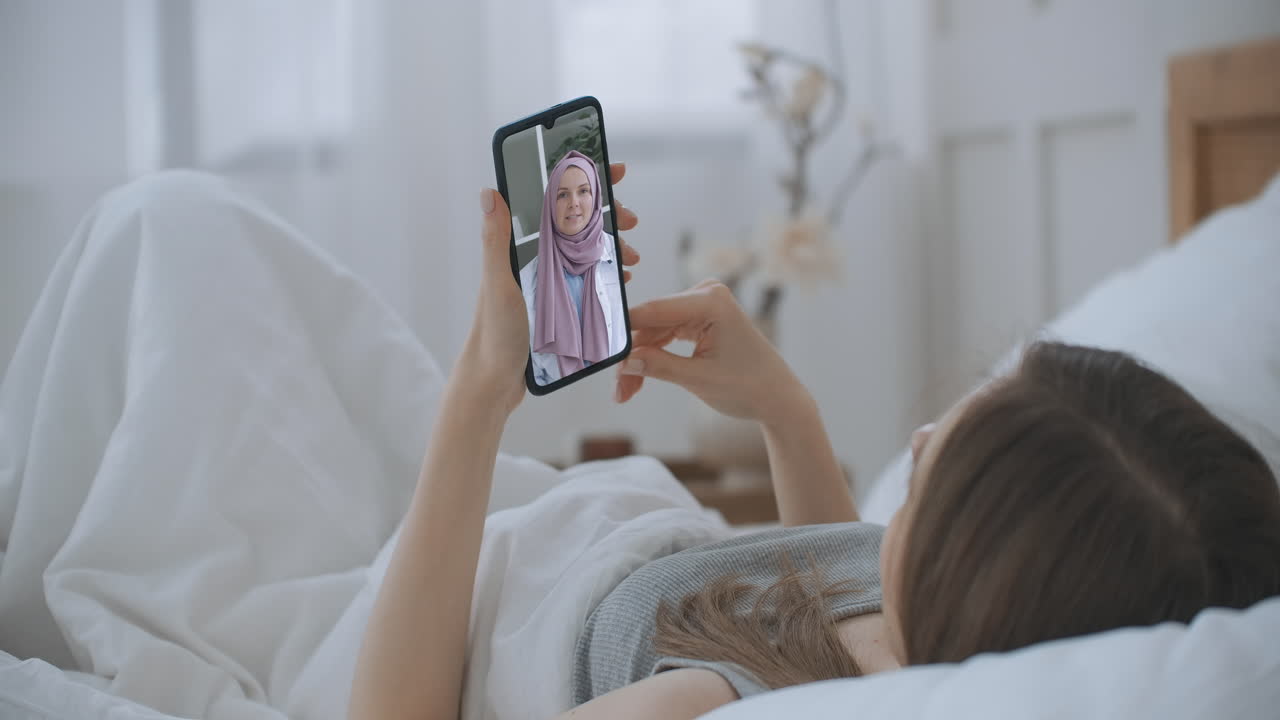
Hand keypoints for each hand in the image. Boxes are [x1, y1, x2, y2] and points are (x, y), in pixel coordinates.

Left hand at [457, 164, 639, 412]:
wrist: (494, 381)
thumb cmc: (493, 334)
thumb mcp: (498, 284)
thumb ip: (496, 240)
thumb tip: (490, 191)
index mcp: (517, 247)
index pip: (550, 200)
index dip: (580, 180)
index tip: (612, 170)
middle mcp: (531, 258)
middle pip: (574, 223)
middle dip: (606, 215)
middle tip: (630, 220)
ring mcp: (544, 280)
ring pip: (584, 250)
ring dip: (611, 246)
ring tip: (631, 257)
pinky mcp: (554, 302)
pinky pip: (586, 278)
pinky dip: (606, 272)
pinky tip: (620, 278)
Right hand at [615, 280, 809, 423]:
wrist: (778, 398)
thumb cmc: (749, 387)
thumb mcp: (699, 379)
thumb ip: (659, 366)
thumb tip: (625, 362)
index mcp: (711, 301)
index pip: (653, 310)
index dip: (624, 332)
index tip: (599, 350)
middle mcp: (706, 295)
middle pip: (651, 323)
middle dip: (632, 356)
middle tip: (617, 390)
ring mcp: (703, 305)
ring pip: (655, 332)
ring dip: (639, 361)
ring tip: (625, 394)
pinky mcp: (701, 319)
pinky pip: (666, 335)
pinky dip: (653, 357)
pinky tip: (637, 381)